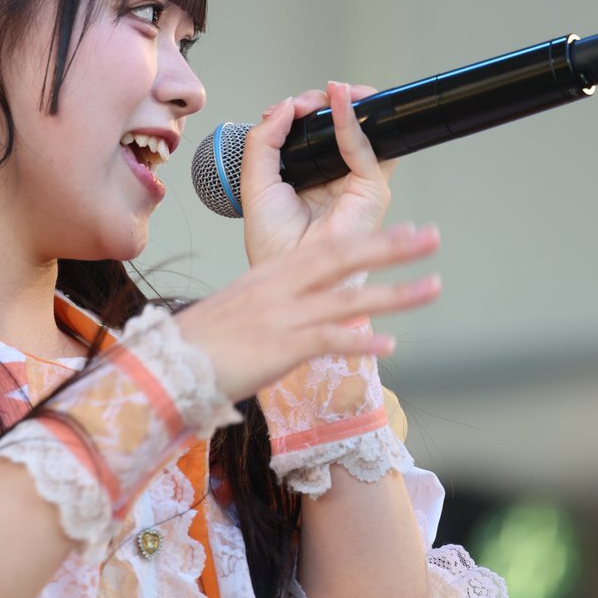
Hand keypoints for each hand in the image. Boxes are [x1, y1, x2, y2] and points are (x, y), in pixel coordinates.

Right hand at [174, 223, 439, 403]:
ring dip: (394, 293)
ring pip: (347, 297)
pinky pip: (326, 341)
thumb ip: (278, 300)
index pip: (328, 246)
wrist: (164, 367)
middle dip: (391, 247)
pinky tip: (388, 345)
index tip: (406, 231)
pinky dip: (359, 341)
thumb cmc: (201, 342)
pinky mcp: (277, 349)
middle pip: (343, 257)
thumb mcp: (243, 308)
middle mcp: (279, 287)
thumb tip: (309, 304)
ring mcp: (280, 317)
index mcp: (272, 274)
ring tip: (432, 286)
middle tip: (431, 236)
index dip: (370, 237)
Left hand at [242, 81, 395, 265]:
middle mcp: (335, 176)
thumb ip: (264, 140)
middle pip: (339, 125)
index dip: (301, 112)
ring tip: (331, 90)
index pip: (312, 131)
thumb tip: (286, 106)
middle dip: (324, 103)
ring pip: (361, 129)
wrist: (284, 273)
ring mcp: (355, 182)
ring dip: (348, 102)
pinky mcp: (371, 190)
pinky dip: (351, 121)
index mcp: (307, 174)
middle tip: (307, 100)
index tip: (284, 109)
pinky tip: (338, 103)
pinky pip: (364, 148)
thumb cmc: (272, 241)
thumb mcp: (255, 180)